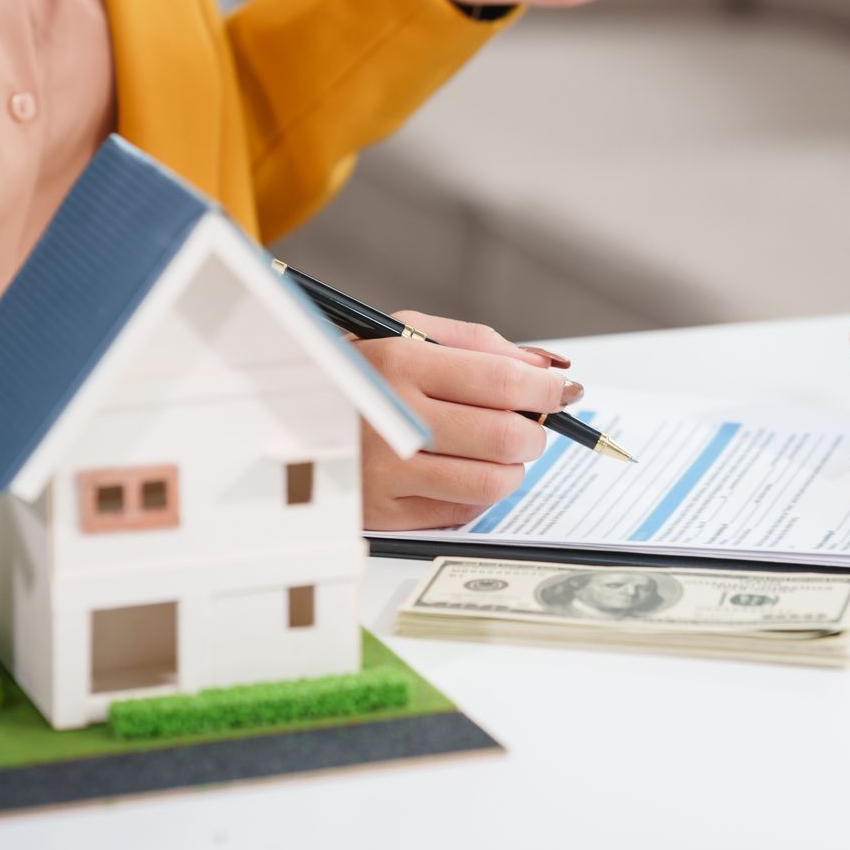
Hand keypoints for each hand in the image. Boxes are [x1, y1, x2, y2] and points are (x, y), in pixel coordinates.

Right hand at [352, 311, 578, 529]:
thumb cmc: (363, 372)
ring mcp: (385, 473)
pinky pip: (462, 513)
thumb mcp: (406, 336)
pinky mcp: (382, 514)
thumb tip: (546, 370)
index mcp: (398, 365)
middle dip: (535, 432)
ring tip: (498, 449)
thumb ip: (479, 344)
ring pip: (491, 482)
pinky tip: (460, 470)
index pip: (500, 382)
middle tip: (530, 424)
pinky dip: (478, 493)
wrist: (288, 415)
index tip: (561, 392)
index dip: (545, 390)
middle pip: (504, 437)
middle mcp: (391, 419)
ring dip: (513, 467)